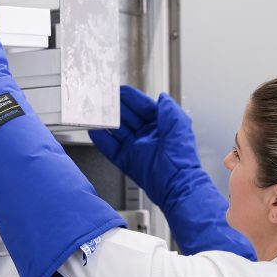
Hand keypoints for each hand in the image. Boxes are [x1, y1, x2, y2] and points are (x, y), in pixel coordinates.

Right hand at [90, 86, 255, 258]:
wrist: (176, 187)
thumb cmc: (182, 160)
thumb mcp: (179, 127)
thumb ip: (169, 110)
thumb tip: (162, 97)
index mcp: (160, 126)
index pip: (142, 106)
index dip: (131, 98)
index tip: (119, 89)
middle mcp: (147, 136)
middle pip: (127, 117)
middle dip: (115, 108)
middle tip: (103, 99)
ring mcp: (136, 148)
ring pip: (117, 131)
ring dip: (107, 122)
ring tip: (96, 113)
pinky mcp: (127, 161)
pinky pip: (111, 149)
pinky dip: (102, 141)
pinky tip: (95, 132)